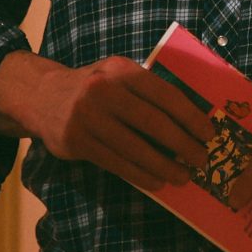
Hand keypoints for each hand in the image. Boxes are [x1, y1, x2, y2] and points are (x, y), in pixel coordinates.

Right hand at [0, 52, 207, 190]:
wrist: (42, 96)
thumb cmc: (93, 87)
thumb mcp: (117, 75)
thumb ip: (146, 90)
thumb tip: (191, 119)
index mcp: (121, 70)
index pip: (164, 94)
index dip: (191, 116)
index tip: (209, 134)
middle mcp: (104, 91)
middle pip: (153, 123)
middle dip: (183, 144)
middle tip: (201, 159)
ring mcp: (88, 117)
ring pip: (135, 148)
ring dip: (164, 166)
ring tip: (183, 177)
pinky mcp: (76, 142)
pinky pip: (116, 163)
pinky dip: (141, 175)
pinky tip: (157, 181)